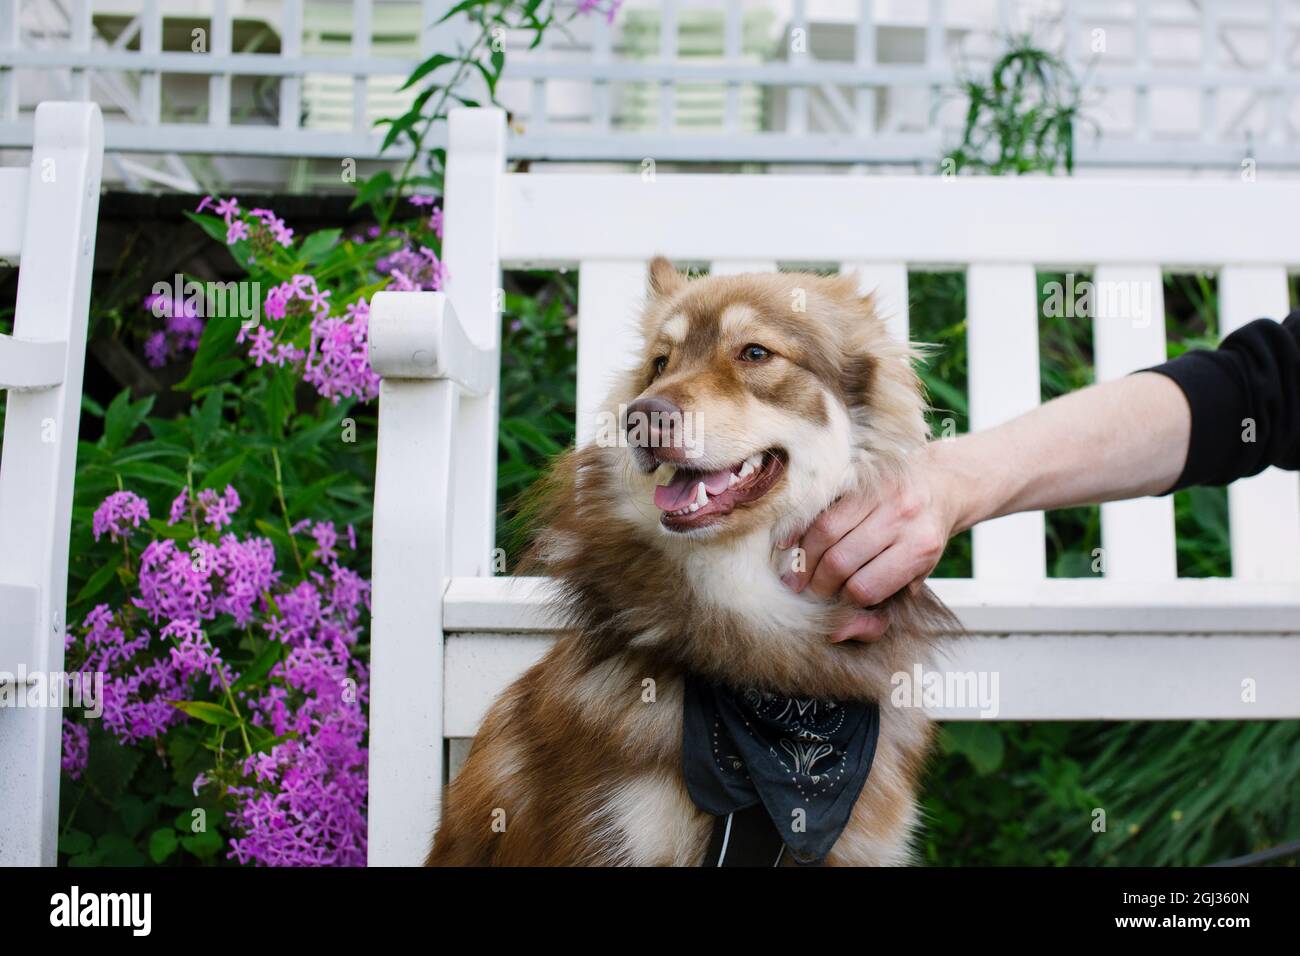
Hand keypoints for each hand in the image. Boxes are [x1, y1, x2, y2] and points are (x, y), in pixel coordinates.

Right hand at [781, 448, 958, 642]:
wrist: (940, 487)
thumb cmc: (923, 540)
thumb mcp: (915, 580)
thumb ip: (880, 611)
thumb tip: (835, 634)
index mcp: (921, 547)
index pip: (864, 588)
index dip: (842, 603)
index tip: (834, 605)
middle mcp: (903, 517)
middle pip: (840, 561)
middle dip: (818, 584)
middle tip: (810, 593)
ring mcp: (881, 492)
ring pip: (825, 532)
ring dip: (804, 560)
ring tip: (798, 575)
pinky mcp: (861, 476)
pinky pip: (820, 507)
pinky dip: (800, 529)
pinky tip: (789, 547)